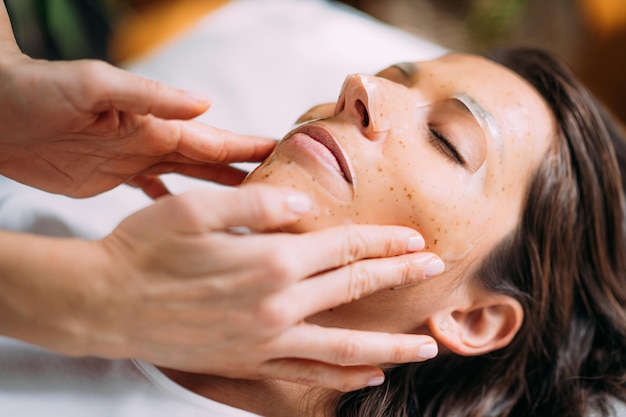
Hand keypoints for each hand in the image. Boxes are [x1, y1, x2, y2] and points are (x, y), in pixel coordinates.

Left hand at [0, 48, 274, 196]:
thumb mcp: (93, 87)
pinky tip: (190, 217)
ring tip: (251, 205)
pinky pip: (154, 191)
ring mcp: (133, 161)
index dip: (250, 148)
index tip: (285, 155)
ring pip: (189, 178)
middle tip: (282, 189)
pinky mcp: (112, 177)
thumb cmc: (37, 91)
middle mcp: (151, 142)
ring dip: (220, 189)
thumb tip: (204, 104)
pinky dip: (175, 203)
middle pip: (211, 161)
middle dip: (247, 173)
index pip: (215, 139)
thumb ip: (148, 96)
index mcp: (154, 124)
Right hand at [73, 184, 440, 390]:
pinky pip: (308, 375)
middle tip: (437, 271)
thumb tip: (306, 205)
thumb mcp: (197, 208)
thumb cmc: (145, 248)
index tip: (416, 240)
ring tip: (427, 347)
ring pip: (345, 346)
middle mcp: (278, 305)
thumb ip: (258, 206)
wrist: (103, 302)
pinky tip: (368, 376)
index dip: (385, 241)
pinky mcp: (248, 363)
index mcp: (271, 260)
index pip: (345, 247)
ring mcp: (265, 341)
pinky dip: (343, 376)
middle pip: (355, 289)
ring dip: (391, 345)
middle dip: (400, 277)